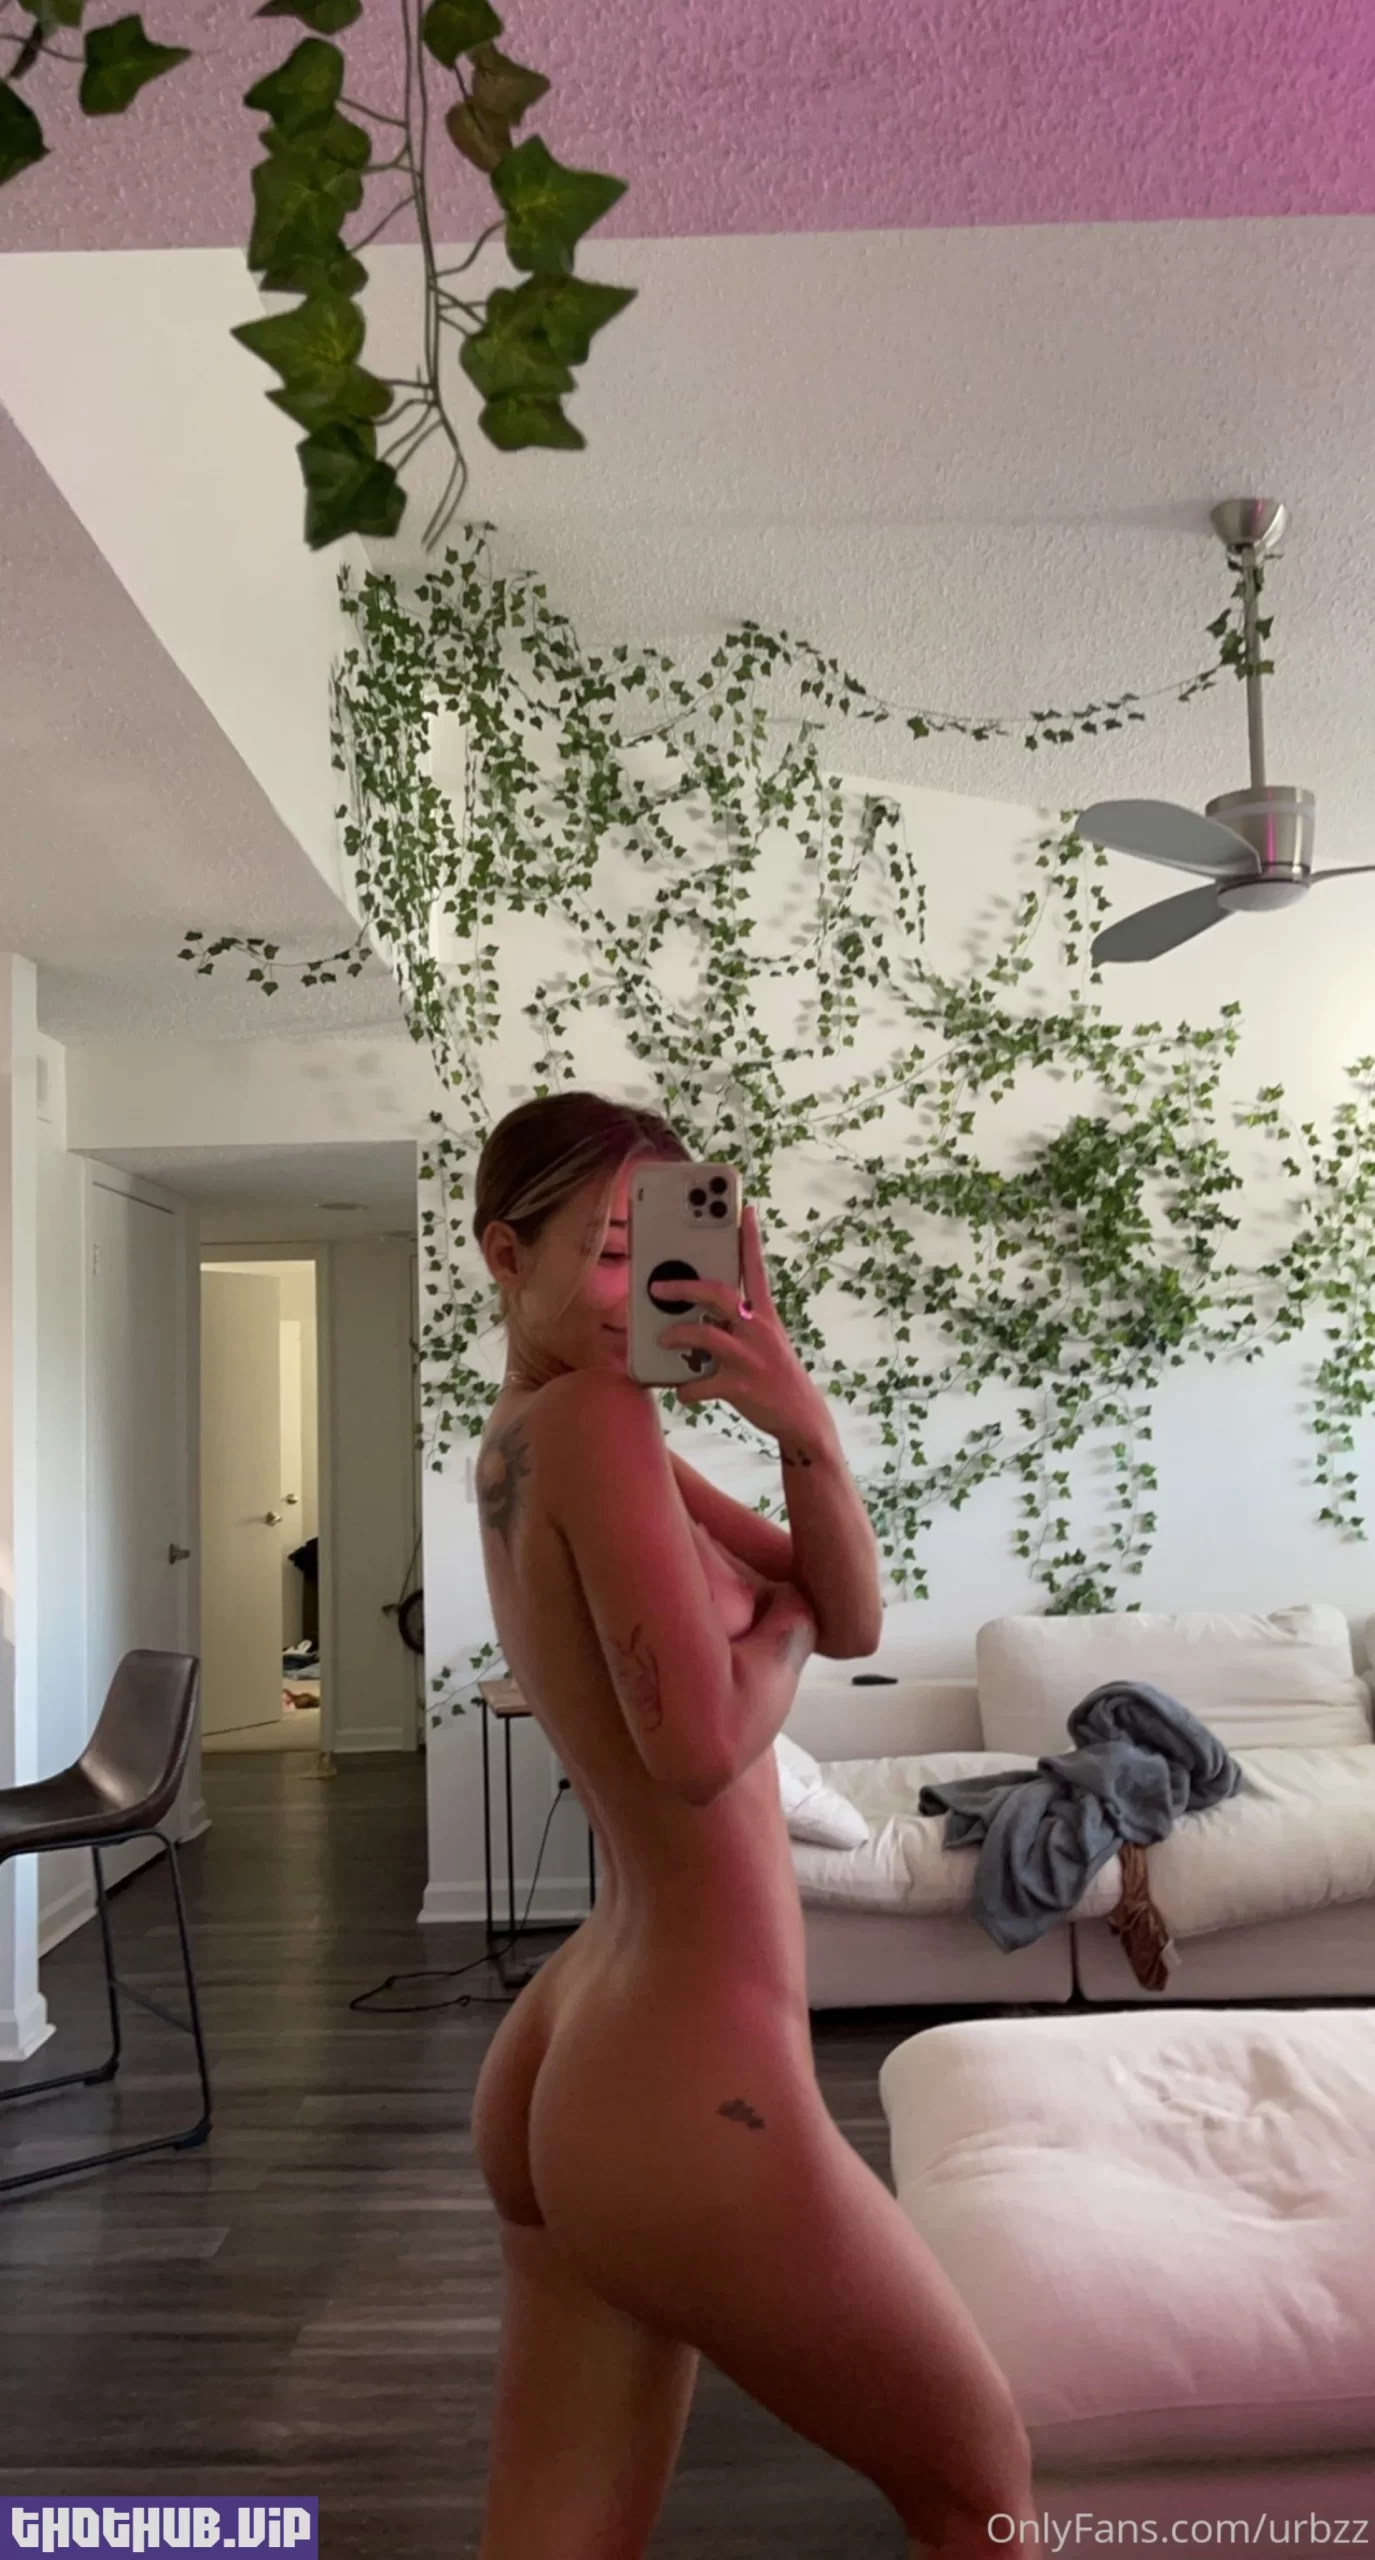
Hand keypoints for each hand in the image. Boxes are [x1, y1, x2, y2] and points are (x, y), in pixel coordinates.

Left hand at [651, 1205, 830, 1444]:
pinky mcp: (740, 1387)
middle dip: (685, 1286)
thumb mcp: (764, 1341)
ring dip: (677, 1335)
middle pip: (719, 1295)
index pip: (756, 1269)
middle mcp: (758, 1331)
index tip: (744, 1209)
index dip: (750, 1238)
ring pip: (706, 1335)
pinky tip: (682, 1391)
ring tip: (662, 1339)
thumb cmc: (774, 1374)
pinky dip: (685, 1389)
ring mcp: (750, 1358)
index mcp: (765, 1316)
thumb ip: (737, 1324)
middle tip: (658, 1286)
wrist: (802, 1418)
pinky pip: (701, 1384)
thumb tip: (694, 1315)